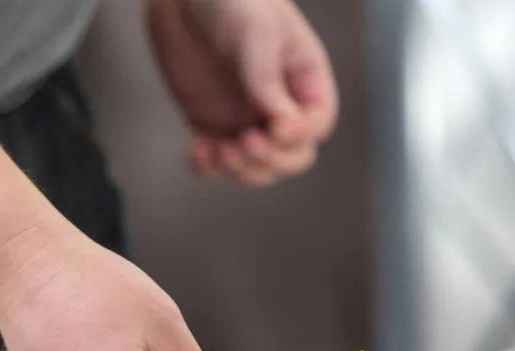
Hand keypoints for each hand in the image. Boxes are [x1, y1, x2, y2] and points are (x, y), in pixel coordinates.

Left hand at [147, 0, 337, 185]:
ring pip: (257, 168)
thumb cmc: (232, 1)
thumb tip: (283, 124)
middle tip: (245, 141)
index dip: (300, 135)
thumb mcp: (257, 33)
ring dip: (241, 170)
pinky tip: (197, 150)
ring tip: (219, 149)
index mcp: (303, 81)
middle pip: (292, 157)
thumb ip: (269, 80)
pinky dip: (209, 168)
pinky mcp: (213, 129)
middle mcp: (279, 107)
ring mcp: (247, 121)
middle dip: (271, 159)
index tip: (275, 127)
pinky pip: (217, 165)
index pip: (317, 124)